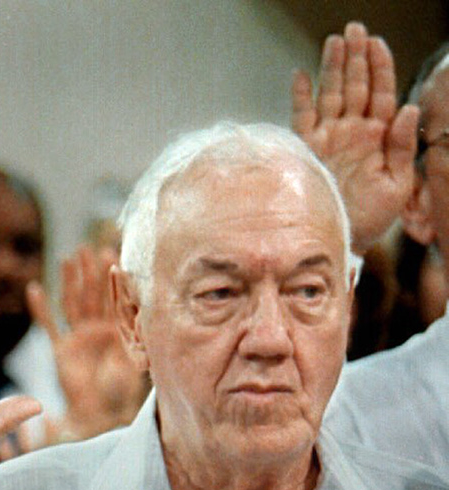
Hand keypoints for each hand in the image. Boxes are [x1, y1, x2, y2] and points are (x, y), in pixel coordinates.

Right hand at [26, 245, 146, 442]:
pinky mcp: (62, 350)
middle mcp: (97, 330)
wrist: (99, 412)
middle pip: (92, 294)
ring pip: (72, 303)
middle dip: (89, 271)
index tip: (111, 251)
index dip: (111, 276)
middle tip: (87, 248)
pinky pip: (49, 326)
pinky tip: (35, 289)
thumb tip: (146, 310)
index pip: (114, 297)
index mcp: (117, 330)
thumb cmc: (120, 390)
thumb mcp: (135, 359)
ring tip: (68, 258)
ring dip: (69, 281)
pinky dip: (41, 309)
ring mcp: (78, 338)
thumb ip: (137, 336)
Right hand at [292, 21, 418, 250]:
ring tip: (336, 40)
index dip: (380, 66)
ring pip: (332, 94)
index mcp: (379, 136)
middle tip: (355, 29)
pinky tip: (302, 76)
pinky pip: (303, 117)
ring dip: (334, 67)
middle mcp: (353, 132)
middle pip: (356, 85)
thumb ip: (403, 146)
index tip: (377, 43)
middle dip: (356, 56)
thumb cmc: (371, 217)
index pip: (381, 92)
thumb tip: (409, 109)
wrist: (339, 239)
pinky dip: (302, 96)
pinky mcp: (306, 149)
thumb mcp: (399, 184)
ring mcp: (329, 138)